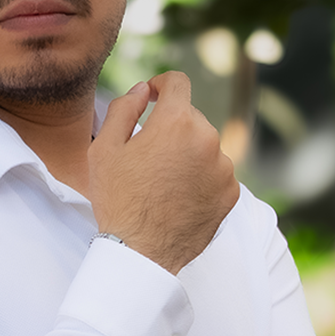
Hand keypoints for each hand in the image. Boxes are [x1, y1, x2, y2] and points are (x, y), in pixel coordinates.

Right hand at [88, 71, 239, 274]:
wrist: (140, 252)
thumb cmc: (118, 201)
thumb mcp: (103, 148)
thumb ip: (123, 108)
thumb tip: (142, 90)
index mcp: (176, 122)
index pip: (177, 83)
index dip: (161, 85)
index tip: (153, 97)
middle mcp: (207, 139)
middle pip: (190, 118)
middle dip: (171, 128)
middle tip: (147, 157)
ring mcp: (223, 168)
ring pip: (204, 146)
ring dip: (187, 154)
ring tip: (163, 183)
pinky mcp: (231, 193)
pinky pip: (216, 173)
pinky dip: (200, 178)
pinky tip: (179, 197)